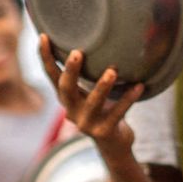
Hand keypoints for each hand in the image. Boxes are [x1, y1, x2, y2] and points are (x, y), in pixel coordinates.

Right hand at [38, 35, 143, 157]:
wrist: (113, 145)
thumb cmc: (103, 110)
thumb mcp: (90, 93)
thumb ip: (89, 74)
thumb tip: (98, 37)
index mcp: (67, 98)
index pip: (51, 76)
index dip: (46, 57)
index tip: (43, 36)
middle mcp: (72, 111)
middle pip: (66, 89)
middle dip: (71, 71)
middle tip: (77, 53)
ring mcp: (87, 123)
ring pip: (94, 102)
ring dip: (103, 86)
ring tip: (112, 71)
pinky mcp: (104, 132)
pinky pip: (118, 112)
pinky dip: (128, 99)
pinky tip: (139, 86)